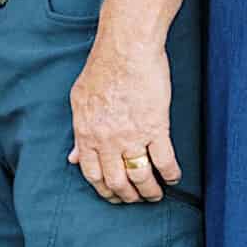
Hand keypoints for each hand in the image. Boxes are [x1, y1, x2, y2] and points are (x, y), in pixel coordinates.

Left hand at [68, 33, 179, 202]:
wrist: (126, 48)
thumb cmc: (103, 68)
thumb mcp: (80, 101)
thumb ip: (78, 133)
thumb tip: (73, 158)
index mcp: (86, 133)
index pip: (93, 175)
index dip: (105, 190)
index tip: (114, 195)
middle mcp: (107, 140)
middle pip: (117, 182)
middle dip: (128, 196)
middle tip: (137, 198)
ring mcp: (132, 135)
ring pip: (141, 177)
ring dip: (150, 191)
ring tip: (156, 194)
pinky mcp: (156, 127)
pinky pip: (165, 161)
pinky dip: (171, 175)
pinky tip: (173, 177)